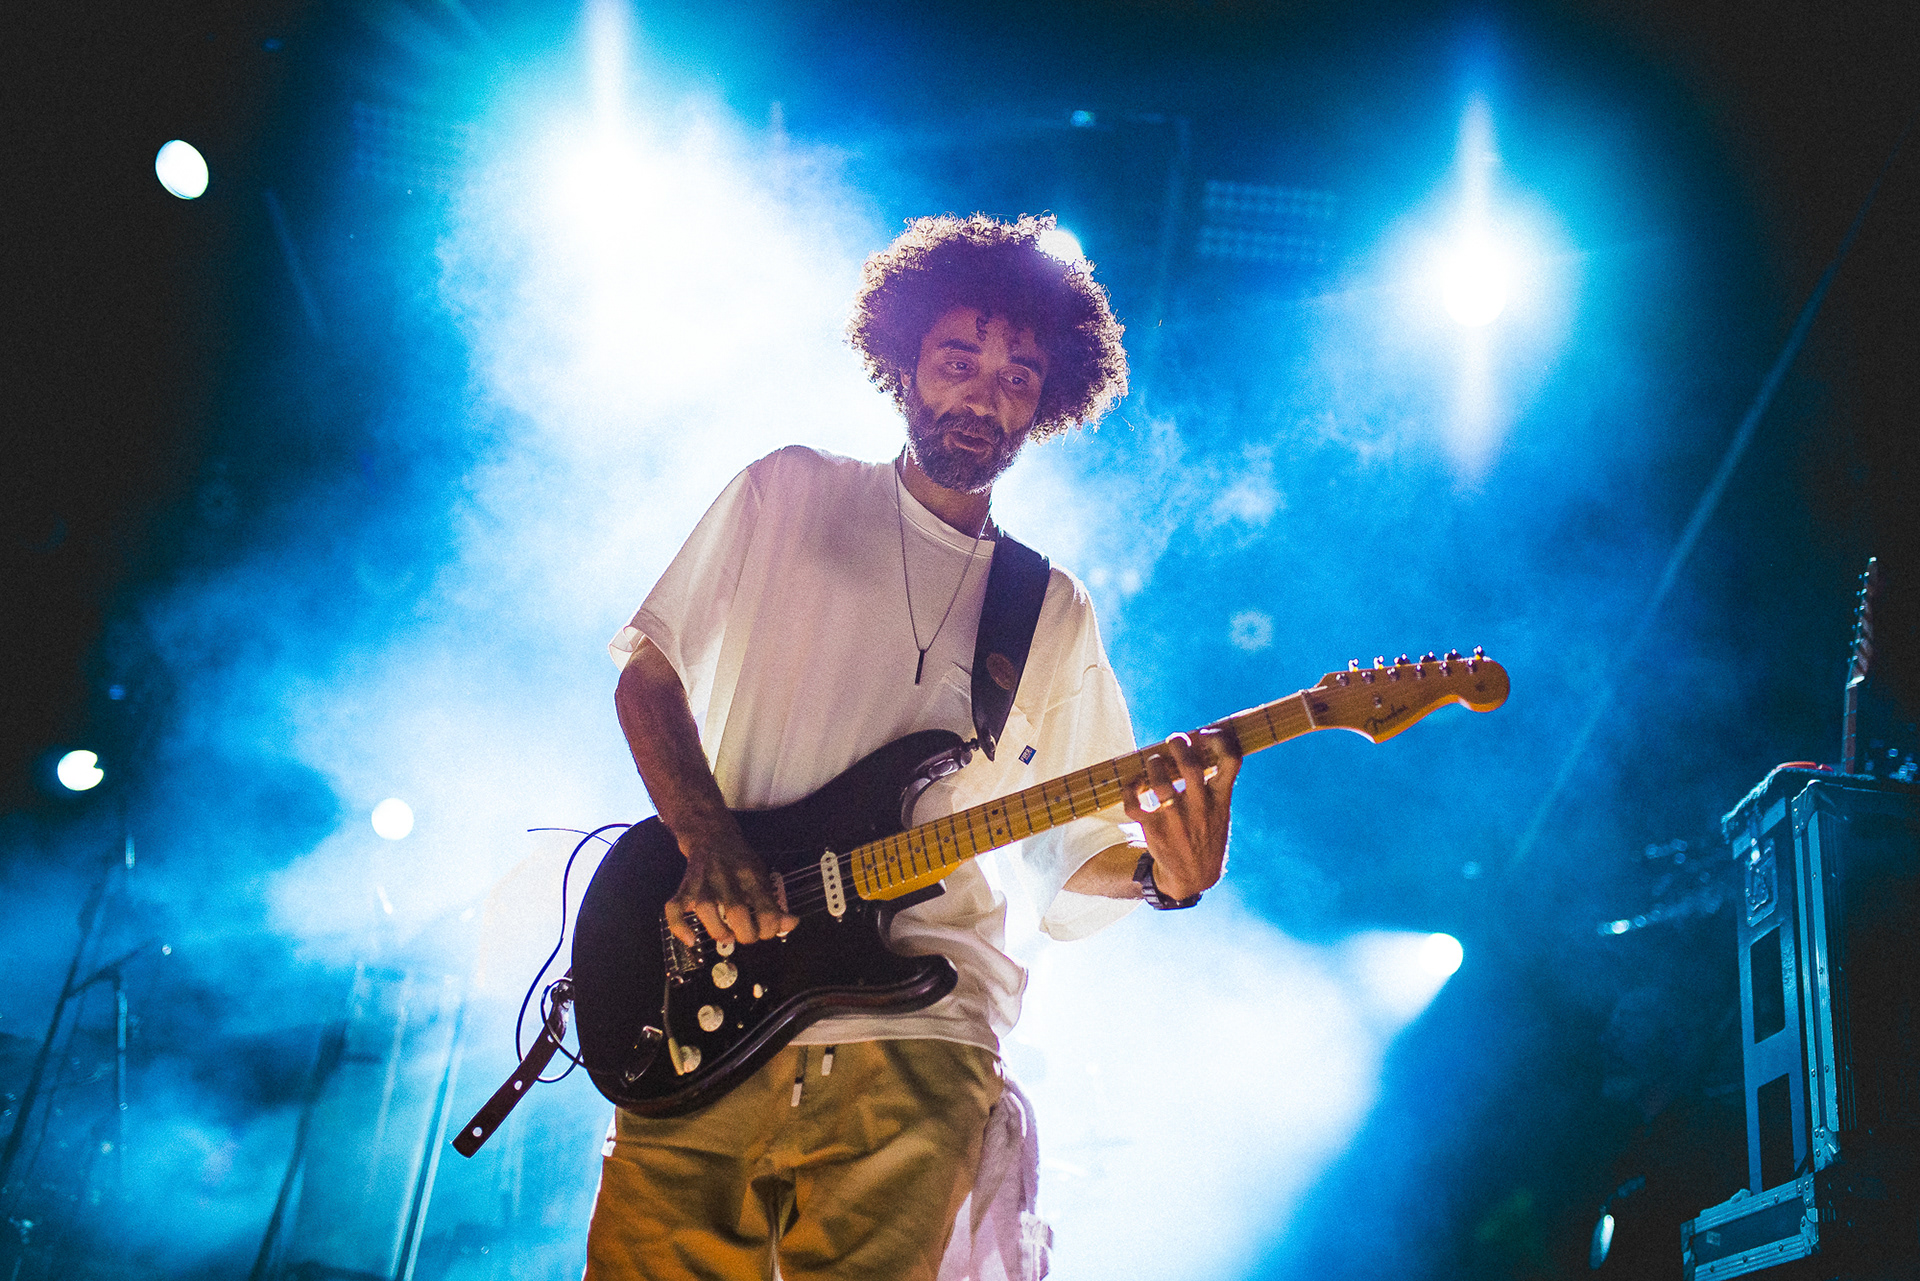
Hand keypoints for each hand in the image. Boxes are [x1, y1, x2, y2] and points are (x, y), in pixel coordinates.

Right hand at [666, 821, 798, 946]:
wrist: (710, 833)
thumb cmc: (739, 860)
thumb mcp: (761, 874)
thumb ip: (774, 902)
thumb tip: (790, 924)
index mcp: (751, 875)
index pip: (766, 907)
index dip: (770, 928)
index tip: (766, 932)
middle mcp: (728, 877)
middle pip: (736, 910)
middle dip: (745, 933)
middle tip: (747, 937)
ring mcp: (704, 881)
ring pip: (706, 908)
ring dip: (717, 929)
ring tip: (726, 938)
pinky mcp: (686, 885)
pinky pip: (675, 907)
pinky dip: (679, 926)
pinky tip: (690, 940)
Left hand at [1121, 727, 1241, 900]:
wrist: (1194, 877)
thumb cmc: (1206, 833)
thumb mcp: (1220, 810)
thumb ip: (1214, 782)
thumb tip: (1201, 741)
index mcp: (1220, 799)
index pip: (1231, 762)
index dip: (1220, 740)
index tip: (1206, 734)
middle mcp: (1200, 807)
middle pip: (1190, 767)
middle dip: (1179, 745)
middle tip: (1174, 740)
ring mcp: (1176, 819)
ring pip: (1160, 783)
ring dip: (1154, 765)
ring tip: (1155, 761)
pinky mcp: (1154, 829)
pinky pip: (1134, 804)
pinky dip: (1129, 788)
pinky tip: (1134, 783)